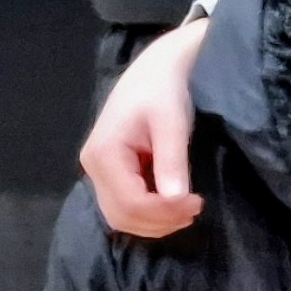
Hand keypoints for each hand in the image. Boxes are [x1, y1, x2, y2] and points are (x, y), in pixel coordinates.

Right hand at [86, 15, 213, 235]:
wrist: (155, 69)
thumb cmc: (164, 90)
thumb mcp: (171, 122)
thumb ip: (171, 161)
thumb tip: (176, 199)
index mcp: (104, 153)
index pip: (130, 202)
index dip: (164, 212)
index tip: (197, 203)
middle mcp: (93, 166)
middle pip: (121, 215)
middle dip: (159, 221)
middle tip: (195, 209)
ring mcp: (98, 171)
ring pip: (121, 216)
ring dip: (154, 222)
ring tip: (187, 210)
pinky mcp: (110, 172)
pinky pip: (125, 205)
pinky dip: (149, 213)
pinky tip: (174, 204)